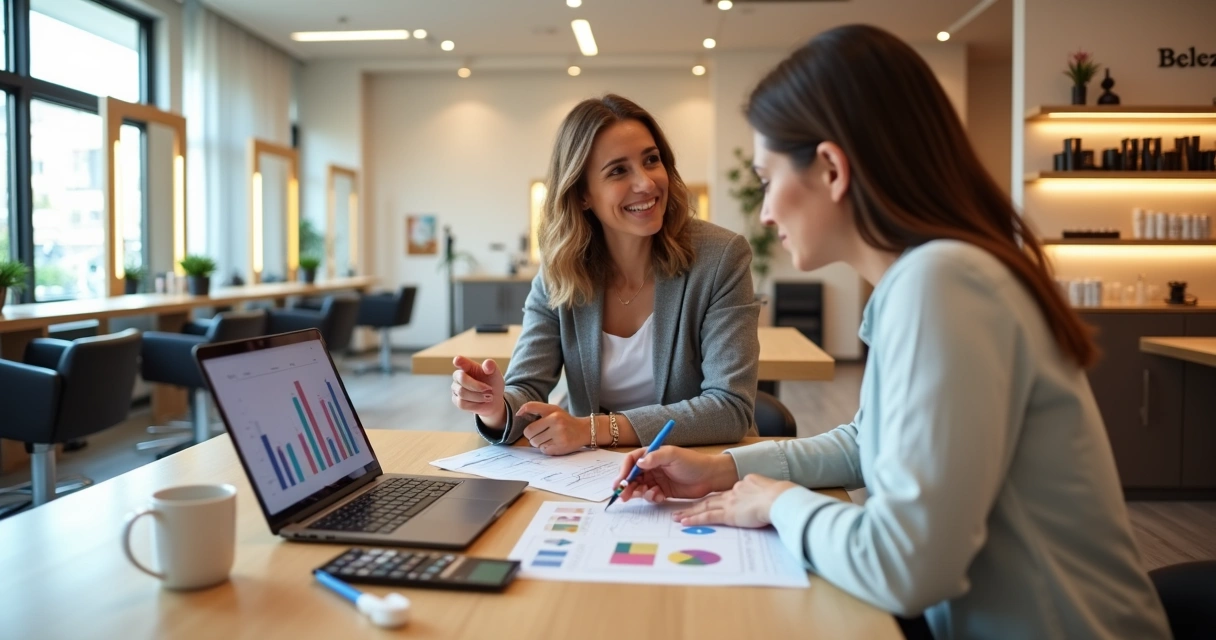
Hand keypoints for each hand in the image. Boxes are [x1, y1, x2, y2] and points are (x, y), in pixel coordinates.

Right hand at [451, 356, 505, 426]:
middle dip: (477, 386)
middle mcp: (459, 376)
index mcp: (467, 366)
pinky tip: (482, 402)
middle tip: (490, 389)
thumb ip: (492, 367)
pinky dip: (475, 404)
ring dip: (478, 396)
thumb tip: (487, 364)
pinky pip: (462, 404)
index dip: (459, 361)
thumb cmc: (492, 383)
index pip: (460, 361)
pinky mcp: (456, 401)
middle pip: (462, 379)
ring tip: (489, 397)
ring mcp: (456, 389)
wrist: (494, 400)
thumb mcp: (495, 374)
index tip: (458, 361)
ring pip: (462, 393)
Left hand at [518, 402, 590, 455]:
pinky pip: (543, 450)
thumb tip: (518, 413)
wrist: (584, 430)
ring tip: (548, 438)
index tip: (520, 416)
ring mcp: (559, 436)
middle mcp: (556, 422)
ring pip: (535, 443)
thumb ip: (535, 408)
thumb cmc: (564, 420)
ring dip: (539, 443)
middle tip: (539, 433)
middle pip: (529, 433)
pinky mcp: (561, 447)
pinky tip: (553, 443)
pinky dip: (546, 448)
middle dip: (531, 435)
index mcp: (553, 412)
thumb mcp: (552, 409)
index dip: (523, 416)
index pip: (530, 412)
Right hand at [612, 447, 738, 503]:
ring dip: (639, 493)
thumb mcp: (673, 456)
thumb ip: (655, 457)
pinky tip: (660, 496)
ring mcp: (657, 479)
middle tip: (623, 496)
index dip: (624, 471)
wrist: (710, 477)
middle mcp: (652, 467)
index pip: (632, 461)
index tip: (620, 482)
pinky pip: (651, 496)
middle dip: (627, 486)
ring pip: (640, 488)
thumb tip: (638, 462)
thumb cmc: (693, 462)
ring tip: (648, 494)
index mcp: (652, 455)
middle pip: (633, 476)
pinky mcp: (663, 491)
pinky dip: (652, 497)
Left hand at [672, 474, 799, 528]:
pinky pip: (707, 517)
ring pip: (704, 507)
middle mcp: (733, 492)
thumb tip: (765, 500)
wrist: (779, 499)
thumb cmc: (781, 497)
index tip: (706, 502)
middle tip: (681, 509)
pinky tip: (684, 522)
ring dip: (689, 512)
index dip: (715, 498)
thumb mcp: (771, 491)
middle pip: (710, 499)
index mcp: (744, 485)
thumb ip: (763, 494)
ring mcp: (729, 503)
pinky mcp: (728, 514)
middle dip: (694, 505)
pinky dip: (694, 519)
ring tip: (676, 517)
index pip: (726, 493)